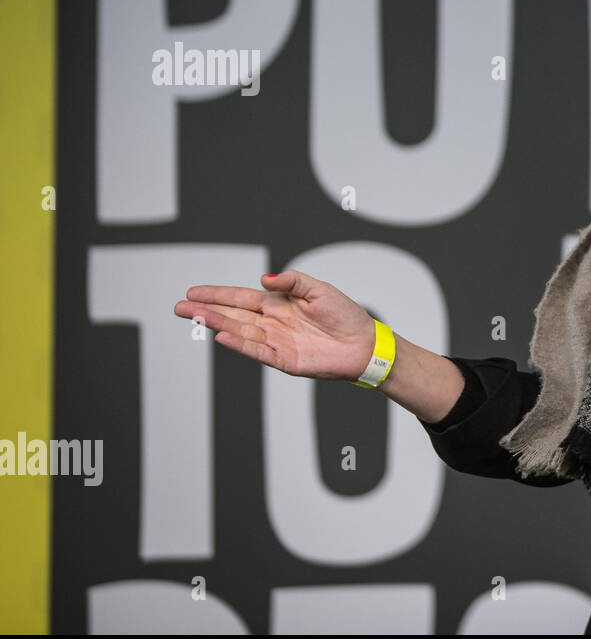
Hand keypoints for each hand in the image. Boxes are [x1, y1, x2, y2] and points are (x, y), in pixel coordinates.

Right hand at [173, 269, 375, 381]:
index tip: (193, 292)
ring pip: (240, 332)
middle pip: (232, 315)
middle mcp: (272, 323)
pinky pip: (257, 351)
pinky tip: (221, 337)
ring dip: (216, 325)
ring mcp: (276, 342)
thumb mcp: (319, 289)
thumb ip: (292, 282)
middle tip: (179, 306)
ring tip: (193, 317)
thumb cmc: (345, 315)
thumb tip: (265, 279)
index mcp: (278, 304)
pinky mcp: (285, 359)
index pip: (240, 298)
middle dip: (206, 310)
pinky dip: (239, 344)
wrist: (363, 344)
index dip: (217, 295)